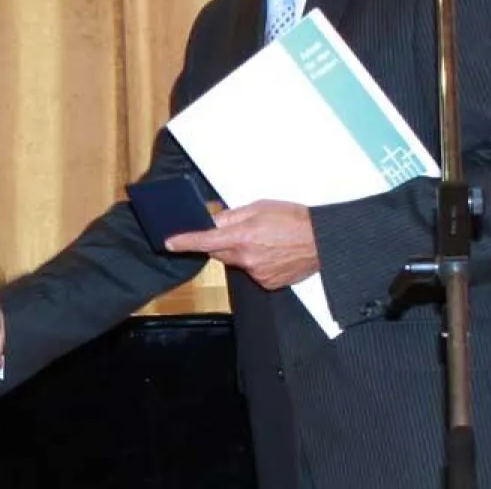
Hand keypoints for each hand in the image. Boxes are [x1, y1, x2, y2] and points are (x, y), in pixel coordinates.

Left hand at [164, 200, 319, 289]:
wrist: (322, 241)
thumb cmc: (294, 219)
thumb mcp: (259, 207)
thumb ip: (231, 216)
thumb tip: (211, 220)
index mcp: (242, 236)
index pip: (204, 241)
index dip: (184, 242)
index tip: (168, 243)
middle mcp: (247, 259)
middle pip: (218, 252)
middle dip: (221, 242)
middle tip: (238, 231)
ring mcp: (257, 274)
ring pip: (235, 262)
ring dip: (240, 252)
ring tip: (263, 240)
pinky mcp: (267, 283)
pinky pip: (251, 272)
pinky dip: (255, 263)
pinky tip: (271, 253)